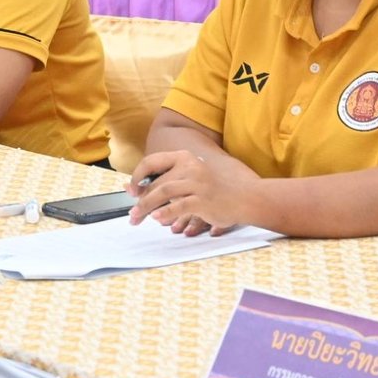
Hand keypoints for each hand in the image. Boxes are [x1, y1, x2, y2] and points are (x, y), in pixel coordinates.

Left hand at [126, 149, 252, 233]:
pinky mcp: (204, 199)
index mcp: (184, 158)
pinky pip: (179, 205)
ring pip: (163, 192)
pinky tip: (157, 219)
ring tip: (138, 218)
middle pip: (156, 182)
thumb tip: (135, 189)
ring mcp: (197, 182)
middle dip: (140, 200)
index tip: (130, 190)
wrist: (247, 197)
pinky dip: (166, 213)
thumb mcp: (192, 178)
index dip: (137, 176)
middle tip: (132, 216)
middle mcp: (190, 166)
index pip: (152, 161)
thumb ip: (169, 180)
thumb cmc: (216, 190)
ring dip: (146, 207)